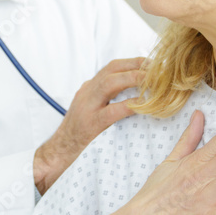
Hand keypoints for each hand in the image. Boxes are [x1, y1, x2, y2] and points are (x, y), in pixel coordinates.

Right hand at [33, 57, 145, 194]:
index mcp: (89, 89)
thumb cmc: (79, 135)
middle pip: (112, 69)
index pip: (112, 67)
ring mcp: (87, 107)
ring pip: (110, 84)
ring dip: (134, 79)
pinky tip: (143, 105)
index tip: (152, 63)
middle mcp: (87, 93)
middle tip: (157, 68)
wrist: (58, 153)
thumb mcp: (91, 110)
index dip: (133, 62)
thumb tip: (135, 95)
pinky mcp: (91, 124)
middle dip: (136, 65)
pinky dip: (129, 105)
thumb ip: (107, 100)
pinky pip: (113, 110)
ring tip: (153, 82)